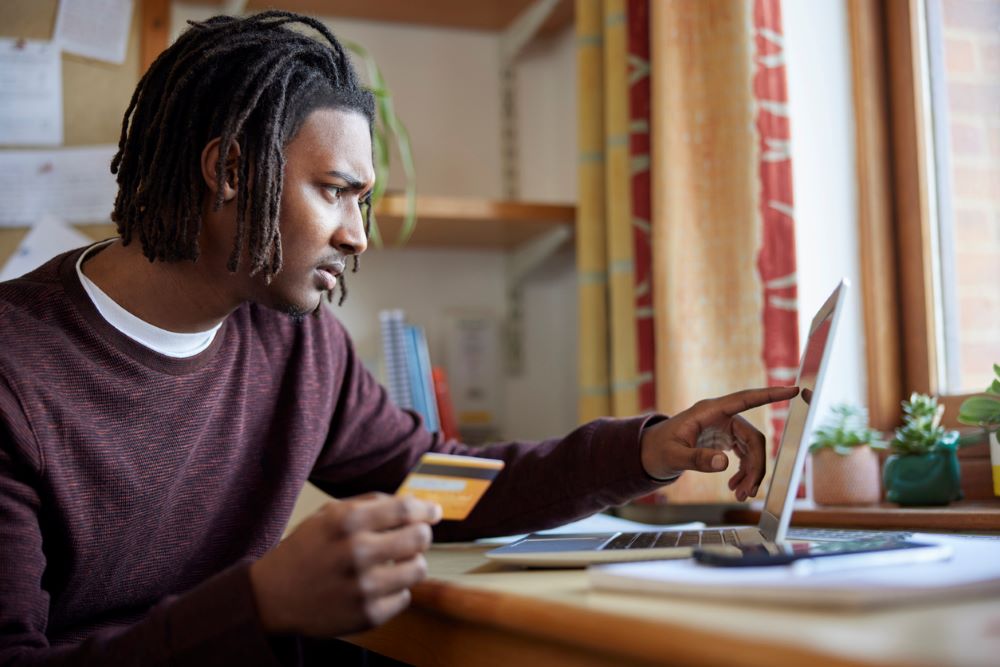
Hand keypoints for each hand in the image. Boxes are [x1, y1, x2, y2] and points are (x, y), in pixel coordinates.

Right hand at [249, 493, 441, 636]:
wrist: (273, 596)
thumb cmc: (306, 550)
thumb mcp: (329, 514)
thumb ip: (370, 504)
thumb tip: (414, 504)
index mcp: (346, 522)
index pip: (405, 509)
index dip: (426, 509)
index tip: (434, 511)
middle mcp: (356, 553)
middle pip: (419, 538)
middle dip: (421, 535)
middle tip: (413, 537)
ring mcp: (363, 587)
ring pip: (419, 569)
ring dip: (411, 563)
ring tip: (394, 563)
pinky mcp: (368, 616)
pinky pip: (405, 597)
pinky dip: (396, 590)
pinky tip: (376, 586)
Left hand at [640, 386, 798, 500]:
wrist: (649, 453)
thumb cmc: (658, 450)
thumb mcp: (674, 457)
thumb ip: (696, 459)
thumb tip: (724, 463)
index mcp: (709, 411)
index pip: (746, 399)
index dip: (770, 394)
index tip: (793, 390)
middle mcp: (720, 416)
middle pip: (753, 438)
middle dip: (756, 466)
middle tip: (748, 492)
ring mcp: (724, 427)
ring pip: (751, 449)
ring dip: (751, 473)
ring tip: (741, 496)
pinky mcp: (724, 439)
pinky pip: (744, 454)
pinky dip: (744, 471)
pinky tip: (735, 487)